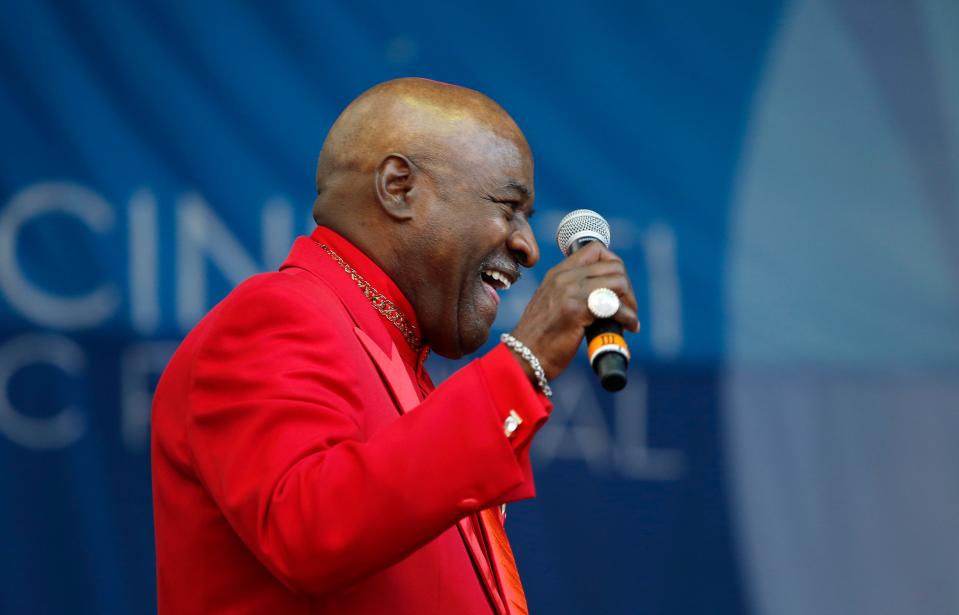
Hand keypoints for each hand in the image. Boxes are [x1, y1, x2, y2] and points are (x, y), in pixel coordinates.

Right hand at [508, 241, 639, 380]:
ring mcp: (569, 292)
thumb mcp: (552, 304)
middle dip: (627, 287)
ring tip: (628, 319)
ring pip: (618, 281)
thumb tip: (604, 294)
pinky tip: (628, 327)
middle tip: (626, 307)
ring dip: (630, 301)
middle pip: (613, 265)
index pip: (596, 250)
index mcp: (558, 273)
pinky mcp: (576, 310)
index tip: (616, 288)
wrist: (523, 358)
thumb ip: (571, 292)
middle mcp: (563, 277)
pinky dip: (628, 316)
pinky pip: (614, 305)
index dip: (614, 266)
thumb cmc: (540, 338)